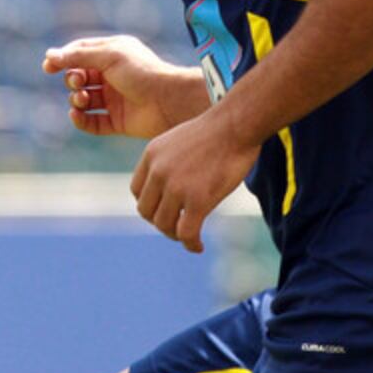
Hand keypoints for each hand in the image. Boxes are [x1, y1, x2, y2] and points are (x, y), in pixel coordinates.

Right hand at [42, 35, 190, 139]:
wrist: (170, 101)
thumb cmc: (142, 72)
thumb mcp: (108, 56)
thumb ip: (78, 55)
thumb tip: (50, 55)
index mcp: (112, 55)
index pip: (80, 53)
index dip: (63, 58)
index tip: (48, 66)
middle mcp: (112, 76)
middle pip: (79, 76)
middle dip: (72, 79)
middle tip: (79, 82)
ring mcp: (114, 99)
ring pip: (83, 100)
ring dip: (76, 99)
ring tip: (83, 99)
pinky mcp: (117, 121)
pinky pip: (91, 123)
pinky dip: (80, 120)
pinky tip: (76, 115)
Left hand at [130, 113, 260, 251]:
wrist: (236, 125)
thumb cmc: (216, 131)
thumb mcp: (179, 140)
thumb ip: (169, 160)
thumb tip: (172, 184)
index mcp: (152, 155)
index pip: (137, 191)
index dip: (150, 204)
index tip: (166, 209)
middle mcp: (158, 171)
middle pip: (146, 211)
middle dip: (161, 222)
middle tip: (178, 225)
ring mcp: (176, 187)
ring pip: (164, 225)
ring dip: (175, 235)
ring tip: (189, 235)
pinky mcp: (197, 200)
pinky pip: (186, 233)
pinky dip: (191, 244)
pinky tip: (198, 247)